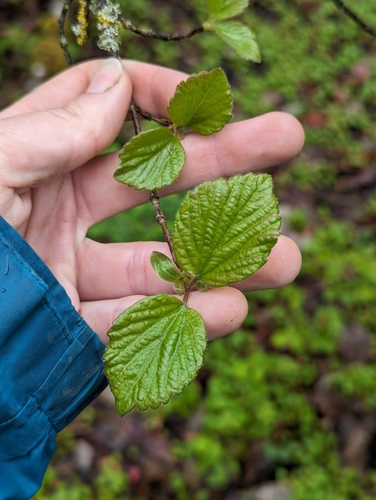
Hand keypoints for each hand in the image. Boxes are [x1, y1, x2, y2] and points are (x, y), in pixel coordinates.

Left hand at [0, 59, 303, 341]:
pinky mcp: (78, 325)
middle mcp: (61, 208)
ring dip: (226, 260)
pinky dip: (187, 317)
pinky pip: (140, 321)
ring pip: (162, 259)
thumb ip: (49, 128)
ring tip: (285, 258)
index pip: (108, 109)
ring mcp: (74, 269)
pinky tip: (232, 309)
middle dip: (224, 160)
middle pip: (155, 178)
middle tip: (286, 138)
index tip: (207, 101)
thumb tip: (120, 82)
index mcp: (34, 159)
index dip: (158, 95)